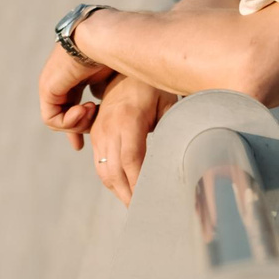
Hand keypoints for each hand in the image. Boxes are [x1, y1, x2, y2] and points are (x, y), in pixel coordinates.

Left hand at [38, 36, 116, 147]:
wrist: (105, 38)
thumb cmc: (118, 54)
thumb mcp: (114, 82)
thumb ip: (110, 98)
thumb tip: (115, 114)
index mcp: (77, 72)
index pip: (73, 102)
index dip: (81, 122)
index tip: (90, 136)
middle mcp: (62, 77)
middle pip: (62, 112)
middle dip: (73, 130)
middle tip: (80, 145)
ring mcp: (52, 83)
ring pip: (59, 119)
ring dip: (79, 124)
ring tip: (94, 111)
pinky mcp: (47, 88)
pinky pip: (52, 119)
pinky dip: (70, 122)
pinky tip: (87, 109)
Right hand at [86, 75, 176, 203]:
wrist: (123, 67)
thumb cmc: (153, 86)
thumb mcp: (168, 103)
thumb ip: (172, 128)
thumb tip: (182, 156)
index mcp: (128, 120)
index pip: (132, 161)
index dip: (139, 184)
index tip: (150, 199)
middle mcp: (109, 128)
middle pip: (114, 172)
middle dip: (128, 195)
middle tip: (144, 212)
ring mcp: (99, 132)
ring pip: (104, 171)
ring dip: (118, 191)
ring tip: (135, 205)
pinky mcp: (95, 134)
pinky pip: (99, 164)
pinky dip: (111, 180)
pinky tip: (125, 189)